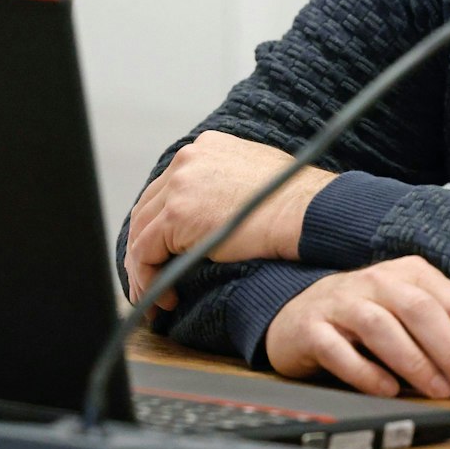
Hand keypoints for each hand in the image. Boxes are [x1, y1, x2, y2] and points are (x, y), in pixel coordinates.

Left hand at [125, 131, 334, 310]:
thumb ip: (227, 185)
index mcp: (205, 148)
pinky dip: (148, 279)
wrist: (308, 212)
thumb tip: (215, 213)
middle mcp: (186, 160)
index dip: (160, 227)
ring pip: (141, 233)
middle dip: (145, 249)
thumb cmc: (296, 202)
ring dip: (144, 270)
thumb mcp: (255, 177)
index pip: (167, 190)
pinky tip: (165, 299)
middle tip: (151, 282)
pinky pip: (145, 252)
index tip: (165, 255)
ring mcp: (179, 185)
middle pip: (148, 209)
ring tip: (156, 299)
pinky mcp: (177, 215)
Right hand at [265, 255, 449, 400]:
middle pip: (420, 310)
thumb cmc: (365, 319)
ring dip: (415, 361)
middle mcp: (376, 280)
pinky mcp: (311, 327)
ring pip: (381, 326)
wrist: (298, 316)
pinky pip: (338, 349)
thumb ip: (443, 332)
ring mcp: (341, 302)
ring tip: (438, 391)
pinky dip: (365, 372)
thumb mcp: (407, 312)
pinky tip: (387, 390)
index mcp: (409, 272)